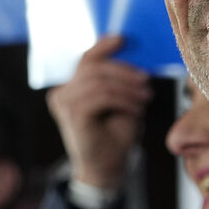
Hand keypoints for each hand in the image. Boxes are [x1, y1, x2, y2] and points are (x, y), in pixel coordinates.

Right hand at [46, 36, 151, 192]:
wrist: (108, 169)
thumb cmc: (115, 136)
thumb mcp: (120, 102)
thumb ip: (118, 80)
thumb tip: (132, 54)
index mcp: (71, 88)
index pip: (86, 59)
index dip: (104, 46)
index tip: (124, 39)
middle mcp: (62, 93)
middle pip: (93, 67)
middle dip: (124, 71)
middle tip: (146, 80)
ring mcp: (64, 104)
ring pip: (99, 81)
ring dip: (127, 87)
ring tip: (145, 98)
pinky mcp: (72, 115)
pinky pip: (101, 97)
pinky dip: (123, 100)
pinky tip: (136, 111)